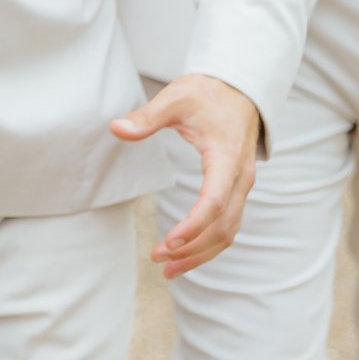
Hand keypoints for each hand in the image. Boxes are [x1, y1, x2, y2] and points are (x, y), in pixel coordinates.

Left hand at [112, 73, 259, 278]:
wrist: (240, 90)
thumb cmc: (207, 94)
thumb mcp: (175, 98)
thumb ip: (147, 116)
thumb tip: (116, 128)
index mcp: (227, 156)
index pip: (214, 201)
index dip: (193, 225)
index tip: (169, 242)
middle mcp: (241, 177)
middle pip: (224, 226)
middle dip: (192, 248)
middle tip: (158, 259)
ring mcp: (242, 186)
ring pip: (229, 231)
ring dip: (201, 253)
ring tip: (168, 269)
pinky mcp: (237, 190)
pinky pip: (229, 225)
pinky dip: (209, 244)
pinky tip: (185, 254)